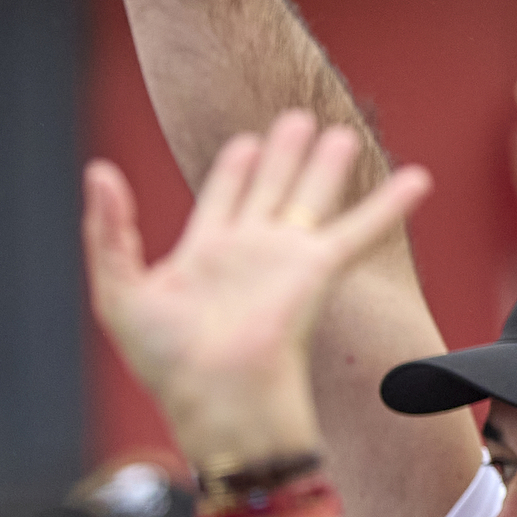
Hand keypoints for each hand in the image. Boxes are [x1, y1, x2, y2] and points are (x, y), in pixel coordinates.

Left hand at [84, 109, 430, 463]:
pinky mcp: (318, 270)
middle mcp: (250, 253)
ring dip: (327, 165)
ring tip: (341, 133)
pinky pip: (361, 228)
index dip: (234, 169)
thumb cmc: (168, 362)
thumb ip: (109, 230)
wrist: (217, 395)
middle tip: (298, 120)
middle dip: (285, 154)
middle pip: (272, 189)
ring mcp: (287, 259)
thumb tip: (98, 171)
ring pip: (313, 198)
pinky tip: (417, 179)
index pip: (223, 198)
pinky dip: (390, 204)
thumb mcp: (118, 291)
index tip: (246, 142)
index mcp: (204, 256)